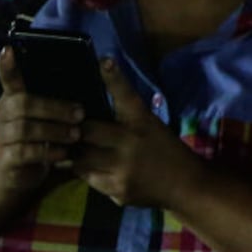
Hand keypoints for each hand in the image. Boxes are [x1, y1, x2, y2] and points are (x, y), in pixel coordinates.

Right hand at [0, 46, 84, 195]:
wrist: (16, 175)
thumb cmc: (37, 139)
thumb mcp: (43, 118)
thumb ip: (54, 101)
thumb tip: (85, 82)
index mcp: (12, 99)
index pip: (7, 79)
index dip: (7, 66)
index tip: (8, 49)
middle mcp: (1, 115)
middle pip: (23, 103)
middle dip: (55, 107)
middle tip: (81, 113)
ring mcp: (0, 137)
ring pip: (25, 128)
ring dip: (55, 130)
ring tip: (76, 134)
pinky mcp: (5, 159)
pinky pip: (25, 152)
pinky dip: (48, 151)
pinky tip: (64, 152)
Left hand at [73, 59, 200, 208]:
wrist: (185, 185)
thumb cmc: (166, 150)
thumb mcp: (151, 126)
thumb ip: (125, 116)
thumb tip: (94, 102)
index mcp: (143, 122)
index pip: (126, 95)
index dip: (114, 77)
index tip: (104, 60)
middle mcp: (130, 143)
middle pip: (87, 131)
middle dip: (75, 130)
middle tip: (66, 128)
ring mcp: (122, 169)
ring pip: (81, 159)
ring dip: (76, 154)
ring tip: (73, 150)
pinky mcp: (117, 190)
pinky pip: (90, 179)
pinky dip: (88, 173)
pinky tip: (93, 169)